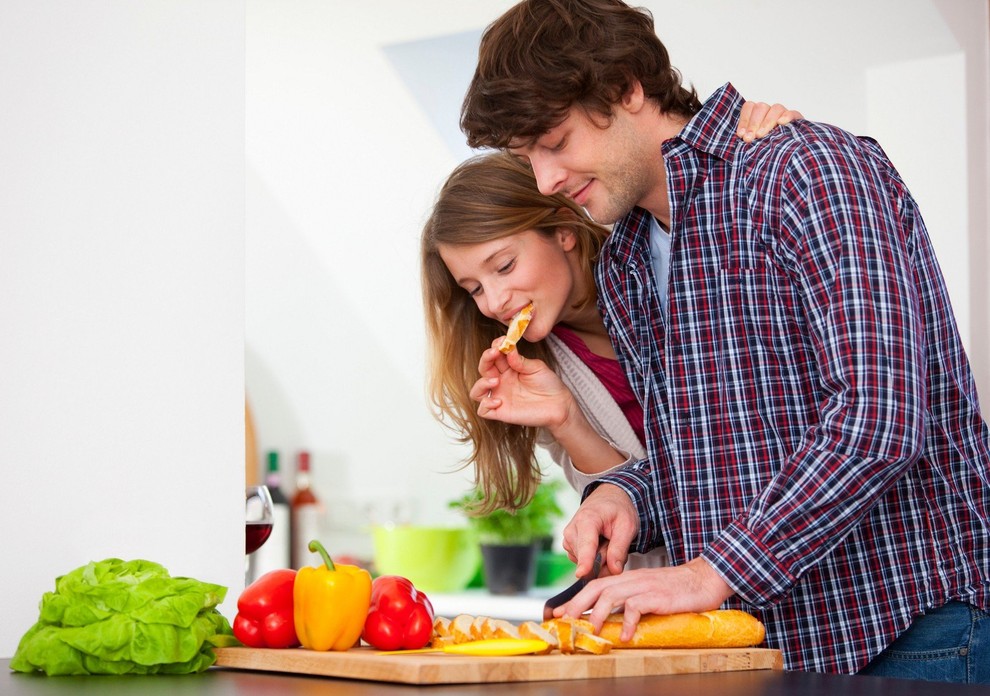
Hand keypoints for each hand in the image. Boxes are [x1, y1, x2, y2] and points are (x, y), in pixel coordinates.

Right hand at [469, 340, 573, 428]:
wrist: (559, 405)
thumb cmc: (549, 384)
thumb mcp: (536, 368)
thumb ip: (520, 360)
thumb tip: (508, 348)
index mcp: (508, 369)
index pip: (494, 356)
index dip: (494, 347)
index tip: (501, 341)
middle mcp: (501, 382)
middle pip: (483, 369)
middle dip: (486, 359)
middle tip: (494, 353)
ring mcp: (500, 397)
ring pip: (477, 391)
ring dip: (481, 383)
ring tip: (495, 381)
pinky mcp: (501, 412)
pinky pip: (483, 411)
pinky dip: (485, 405)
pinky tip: (499, 401)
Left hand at [554, 558, 734, 641]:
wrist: (703, 580)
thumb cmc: (675, 590)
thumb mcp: (647, 593)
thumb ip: (629, 602)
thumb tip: (610, 621)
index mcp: (626, 579)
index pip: (594, 585)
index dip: (575, 599)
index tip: (560, 613)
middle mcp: (631, 579)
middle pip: (595, 588)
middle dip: (577, 604)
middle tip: (565, 622)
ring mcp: (643, 586)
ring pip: (611, 595)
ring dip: (597, 614)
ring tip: (591, 632)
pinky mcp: (656, 596)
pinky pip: (636, 607)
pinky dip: (628, 622)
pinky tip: (625, 636)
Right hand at [561, 484, 638, 577]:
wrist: (607, 499)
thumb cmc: (618, 510)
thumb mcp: (627, 526)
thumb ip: (620, 549)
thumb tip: (614, 571)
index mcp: (587, 519)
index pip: (586, 544)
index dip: (585, 561)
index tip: (581, 574)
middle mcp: (572, 530)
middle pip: (588, 559)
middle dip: (605, 560)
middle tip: (615, 542)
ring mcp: (568, 539)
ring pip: (586, 564)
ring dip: (601, 560)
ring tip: (608, 541)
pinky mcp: (569, 547)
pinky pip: (584, 563)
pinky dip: (594, 559)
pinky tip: (600, 545)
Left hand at [737, 101, 803, 142]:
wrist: (786, 154)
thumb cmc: (765, 147)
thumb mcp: (753, 142)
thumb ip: (747, 137)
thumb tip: (741, 136)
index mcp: (757, 114)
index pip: (749, 107)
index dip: (744, 120)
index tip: (741, 134)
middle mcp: (769, 111)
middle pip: (761, 107)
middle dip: (753, 124)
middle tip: (748, 138)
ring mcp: (783, 113)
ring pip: (776, 109)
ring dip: (767, 122)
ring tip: (760, 135)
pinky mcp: (797, 119)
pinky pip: (793, 113)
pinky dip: (787, 116)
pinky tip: (781, 123)